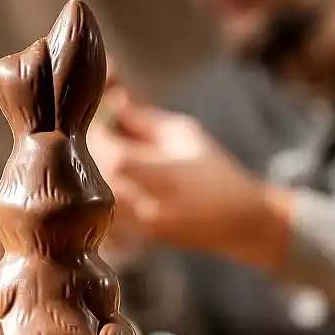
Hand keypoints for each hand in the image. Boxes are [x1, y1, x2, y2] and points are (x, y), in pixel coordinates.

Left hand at [88, 90, 294, 272]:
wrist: (240, 220)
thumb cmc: (215, 169)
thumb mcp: (185, 134)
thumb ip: (144, 119)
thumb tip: (111, 98)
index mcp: (167, 176)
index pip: (115, 157)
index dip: (101, 136)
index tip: (101, 121)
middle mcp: (152, 206)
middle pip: (100, 179)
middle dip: (94, 153)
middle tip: (100, 135)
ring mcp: (143, 225)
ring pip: (99, 197)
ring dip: (96, 174)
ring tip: (107, 156)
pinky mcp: (139, 236)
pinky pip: (108, 210)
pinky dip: (105, 191)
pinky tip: (117, 179)